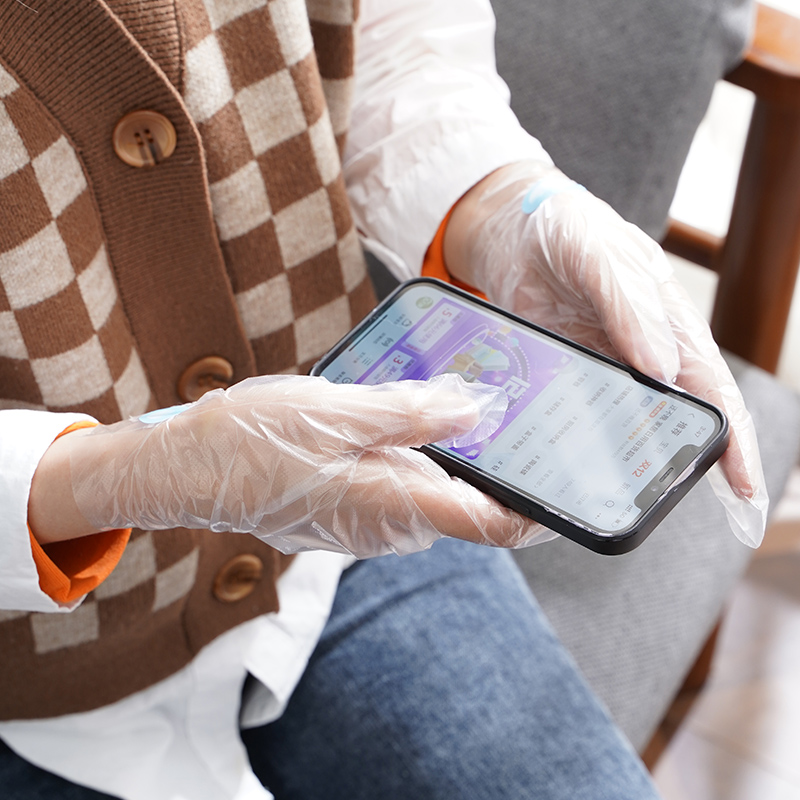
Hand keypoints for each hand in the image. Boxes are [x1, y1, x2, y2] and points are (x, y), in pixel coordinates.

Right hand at [59, 375, 549, 557]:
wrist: (186, 468)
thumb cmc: (249, 440)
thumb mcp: (334, 410)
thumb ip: (409, 413)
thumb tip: (476, 410)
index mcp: (392, 504)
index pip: (491, 525)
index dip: (537, 508)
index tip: (564, 476)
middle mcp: (388, 526)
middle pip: (467, 503)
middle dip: (492, 459)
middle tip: (507, 401)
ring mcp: (368, 524)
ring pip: (434, 490)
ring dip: (450, 451)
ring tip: (454, 395)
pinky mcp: (351, 511)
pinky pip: (401, 485)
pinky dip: (414, 453)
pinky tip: (401, 413)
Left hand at [444, 161, 767, 546]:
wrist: (510, 227)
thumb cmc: (568, 229)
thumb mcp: (601, 255)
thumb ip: (631, 306)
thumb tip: (662, 367)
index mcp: (667, 323)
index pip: (711, 389)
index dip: (734, 439)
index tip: (744, 487)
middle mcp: (641, 353)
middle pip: (675, 418)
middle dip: (692, 465)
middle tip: (705, 516)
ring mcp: (601, 368)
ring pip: (625, 425)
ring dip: (633, 465)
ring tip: (633, 506)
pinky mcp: (563, 374)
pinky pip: (577, 417)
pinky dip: (581, 446)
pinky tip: (572, 472)